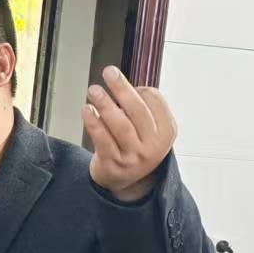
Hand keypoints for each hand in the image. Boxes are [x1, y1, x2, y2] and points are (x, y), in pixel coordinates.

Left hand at [82, 66, 177, 201]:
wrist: (123, 180)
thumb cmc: (134, 145)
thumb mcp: (149, 129)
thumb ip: (142, 107)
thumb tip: (123, 82)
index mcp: (166, 132)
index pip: (155, 102)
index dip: (139, 89)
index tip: (125, 81)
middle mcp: (153, 146)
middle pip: (137, 111)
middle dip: (122, 89)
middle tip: (108, 73)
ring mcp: (133, 157)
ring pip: (120, 125)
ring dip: (106, 104)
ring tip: (94, 90)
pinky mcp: (113, 164)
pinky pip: (102, 139)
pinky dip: (93, 123)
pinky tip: (87, 110)